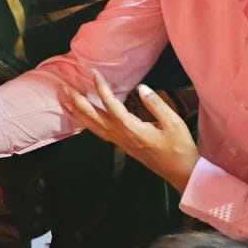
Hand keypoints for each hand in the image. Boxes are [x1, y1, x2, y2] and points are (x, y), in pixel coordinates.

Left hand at [58, 70, 198, 191]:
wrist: (182, 173)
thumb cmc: (180, 148)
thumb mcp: (173, 123)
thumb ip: (156, 104)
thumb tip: (141, 88)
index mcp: (132, 130)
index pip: (112, 106)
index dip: (102, 89)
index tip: (94, 74)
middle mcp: (121, 137)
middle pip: (94, 118)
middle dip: (78, 102)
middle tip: (64, 88)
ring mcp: (120, 143)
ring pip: (93, 127)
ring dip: (78, 113)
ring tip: (65, 101)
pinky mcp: (123, 145)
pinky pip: (100, 132)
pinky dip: (88, 123)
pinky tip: (83, 117)